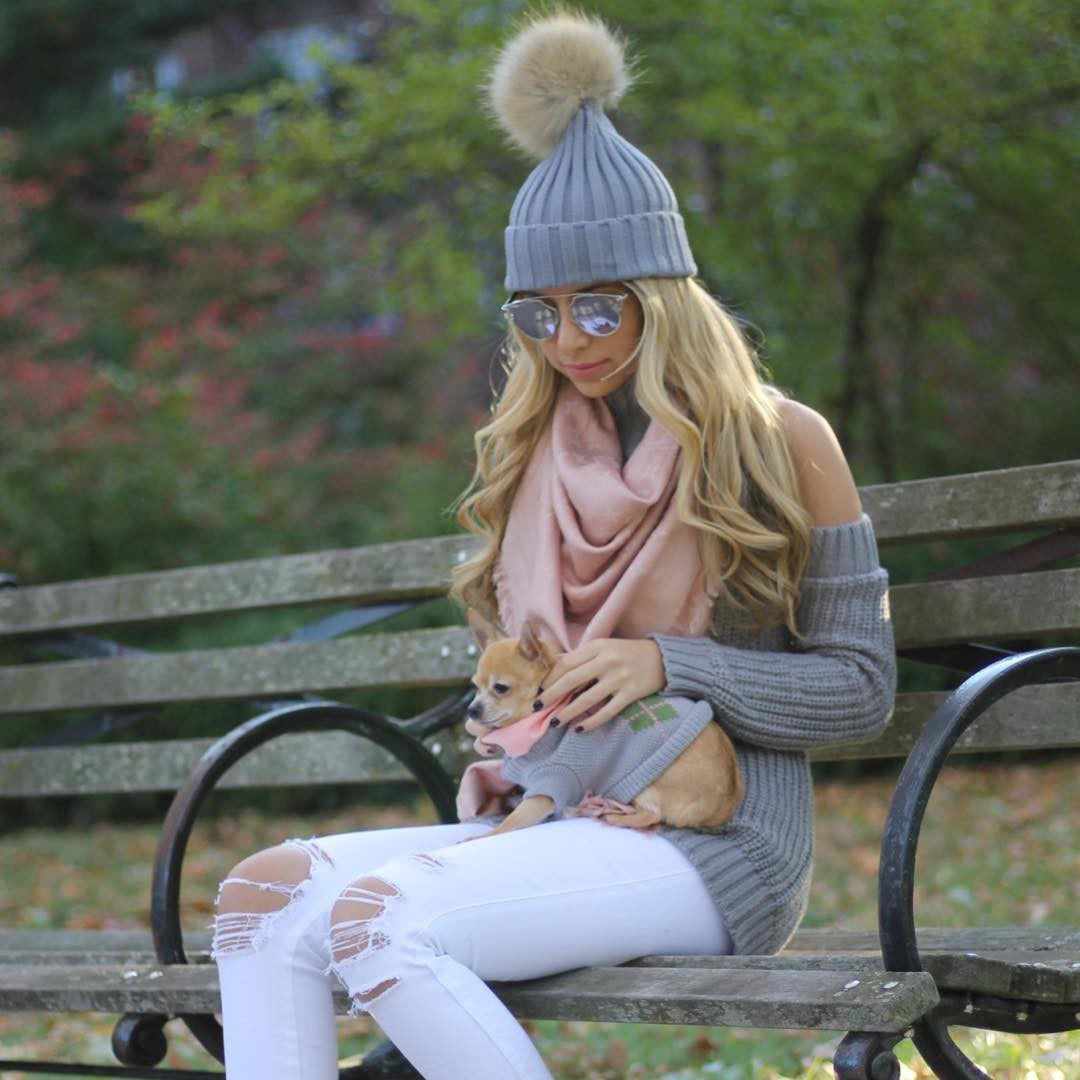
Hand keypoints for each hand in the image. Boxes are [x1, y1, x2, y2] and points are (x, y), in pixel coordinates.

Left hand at [537, 638, 664, 732]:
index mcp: (597, 647)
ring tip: (555, 722)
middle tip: (537, 707)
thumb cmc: (627, 652)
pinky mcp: (630, 694)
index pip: (566, 663)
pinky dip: (590, 721)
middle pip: (571, 680)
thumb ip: (583, 658)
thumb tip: (554, 670)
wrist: (662, 658)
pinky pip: (606, 711)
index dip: (549, 678)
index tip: (538, 689)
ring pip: (586, 699)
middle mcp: (607, 661)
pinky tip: (579, 728)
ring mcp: (619, 678)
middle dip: (551, 695)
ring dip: (567, 712)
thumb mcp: (604, 647)